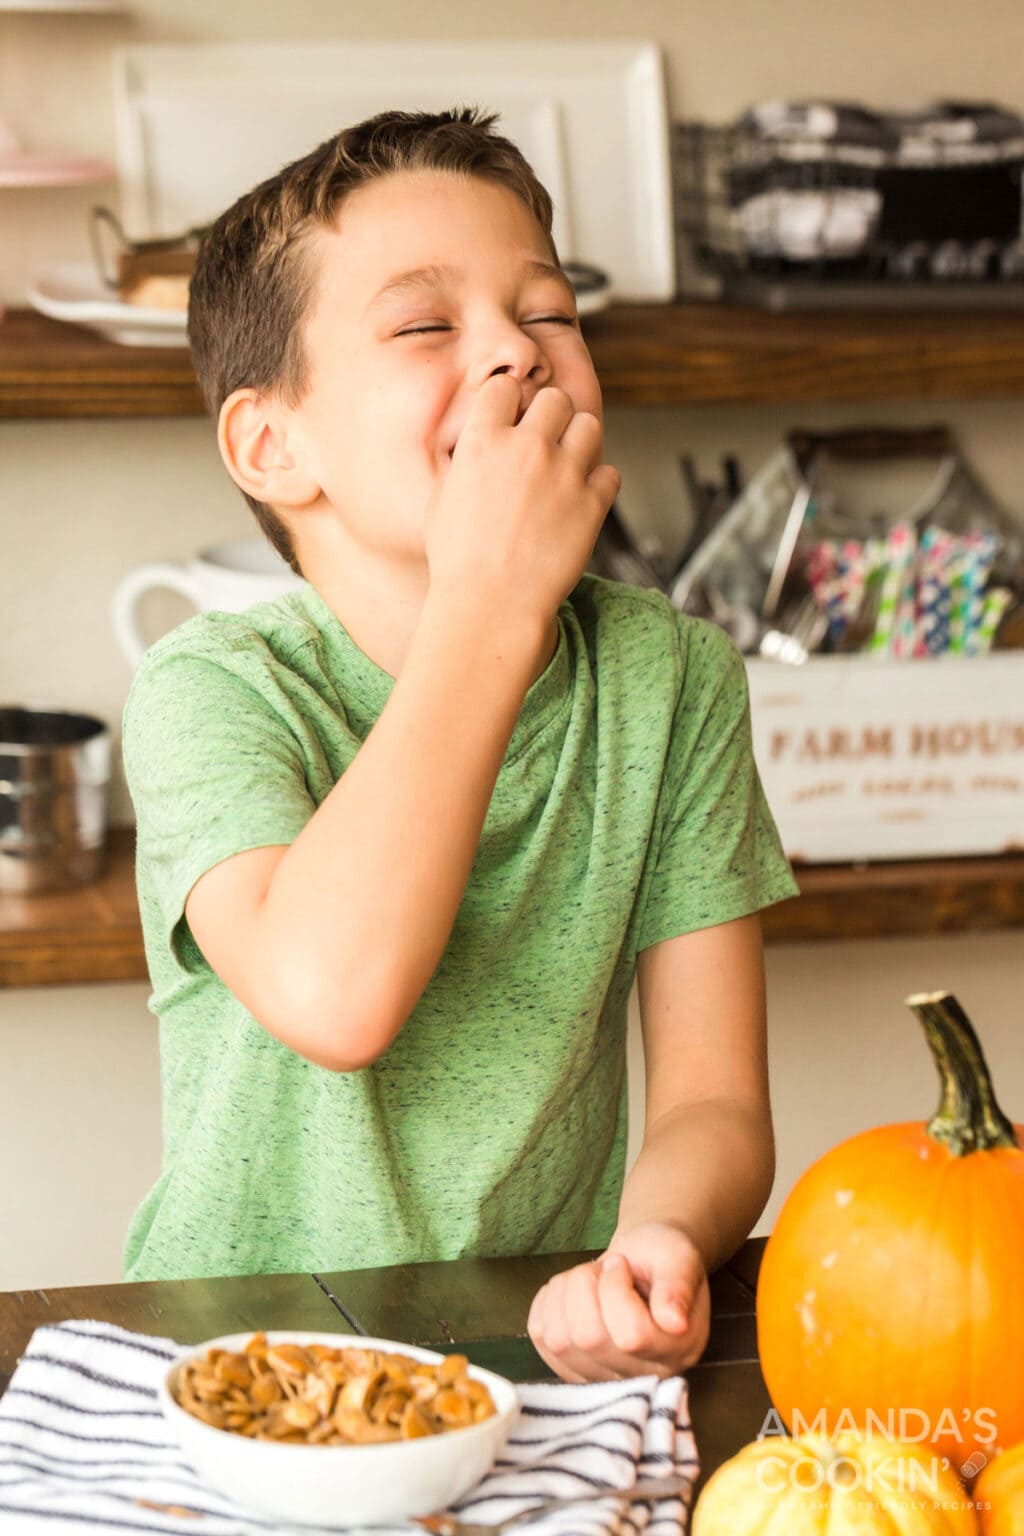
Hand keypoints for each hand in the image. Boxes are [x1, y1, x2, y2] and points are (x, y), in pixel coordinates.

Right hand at [425, 373, 620, 625]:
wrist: (491, 606)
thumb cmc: (458, 561)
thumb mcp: (443, 500)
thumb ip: (467, 461)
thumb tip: (481, 444)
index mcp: (482, 442)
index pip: (505, 387)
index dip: (509, 403)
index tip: (511, 422)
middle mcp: (526, 449)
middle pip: (555, 398)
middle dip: (551, 417)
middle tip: (545, 444)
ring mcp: (563, 475)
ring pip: (589, 425)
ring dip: (579, 442)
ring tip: (567, 467)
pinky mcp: (592, 504)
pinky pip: (609, 473)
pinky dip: (598, 484)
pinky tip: (580, 502)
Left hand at [527, 1222, 710, 1382]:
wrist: (640, 1264)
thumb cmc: (661, 1258)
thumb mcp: (679, 1258)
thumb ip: (678, 1286)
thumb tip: (675, 1322)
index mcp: (677, 1350)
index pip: (632, 1337)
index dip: (614, 1290)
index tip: (620, 1263)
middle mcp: (642, 1375)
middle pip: (589, 1338)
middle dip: (586, 1284)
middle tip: (603, 1267)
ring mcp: (603, 1377)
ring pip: (560, 1340)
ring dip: (565, 1291)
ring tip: (589, 1277)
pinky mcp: (571, 1369)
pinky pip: (541, 1336)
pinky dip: (547, 1302)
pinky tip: (571, 1291)